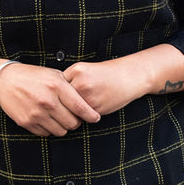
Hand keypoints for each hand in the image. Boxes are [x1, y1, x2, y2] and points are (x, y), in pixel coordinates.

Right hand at [0, 63, 99, 136]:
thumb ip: (69, 88)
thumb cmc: (33, 76)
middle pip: (73, 123)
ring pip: (61, 131)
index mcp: (57, 86)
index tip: (95, 118)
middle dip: (76, 121)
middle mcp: (48, 101)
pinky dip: (50, 128)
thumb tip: (87, 104)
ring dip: (63, 126)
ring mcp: (37, 113)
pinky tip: (47, 118)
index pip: (81, 108)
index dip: (91, 116)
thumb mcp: (53, 75)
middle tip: (74, 116)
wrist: (5, 80)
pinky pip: (46, 133)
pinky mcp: (27, 122)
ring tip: (60, 117)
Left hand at [63, 46, 183, 115]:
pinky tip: (92, 107)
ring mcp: (87, 95)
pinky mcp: (95, 107)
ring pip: (70, 109)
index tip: (62, 94)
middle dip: (63, 103)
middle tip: (68, 103)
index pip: (57, 86)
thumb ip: (70, 81)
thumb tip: (54, 97)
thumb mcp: (86, 70)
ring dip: (72, 111)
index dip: (59, 92)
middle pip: (61, 98)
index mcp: (76, 70)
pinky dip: (84, 115)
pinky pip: (82, 115)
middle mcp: (80, 82)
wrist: (129, 76)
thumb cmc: (107, 74)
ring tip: (82, 105)